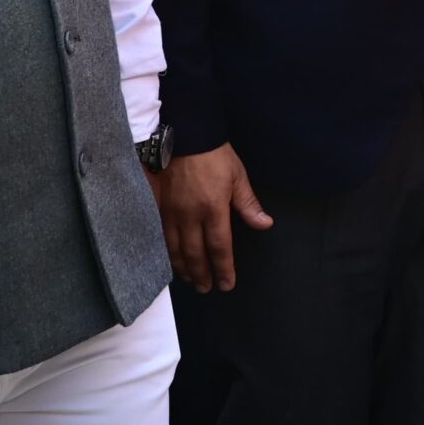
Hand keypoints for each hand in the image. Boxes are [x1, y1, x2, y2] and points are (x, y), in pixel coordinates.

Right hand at [155, 144, 270, 292]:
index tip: (227, 284)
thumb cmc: (215, 155)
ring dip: (183, 268)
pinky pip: (160, 236)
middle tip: (206, 288)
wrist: (186, 135)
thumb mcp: (238, 177)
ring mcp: (171, 212)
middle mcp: (190, 215)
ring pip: (175, 249)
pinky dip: (166, 252)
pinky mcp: (158, 206)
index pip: (220, 247)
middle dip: (202, 274)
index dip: (223, 269)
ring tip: (190, 280)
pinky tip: (170, 260)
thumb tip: (265, 224)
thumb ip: (249, 205)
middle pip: (195, 254)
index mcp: (214, 208)